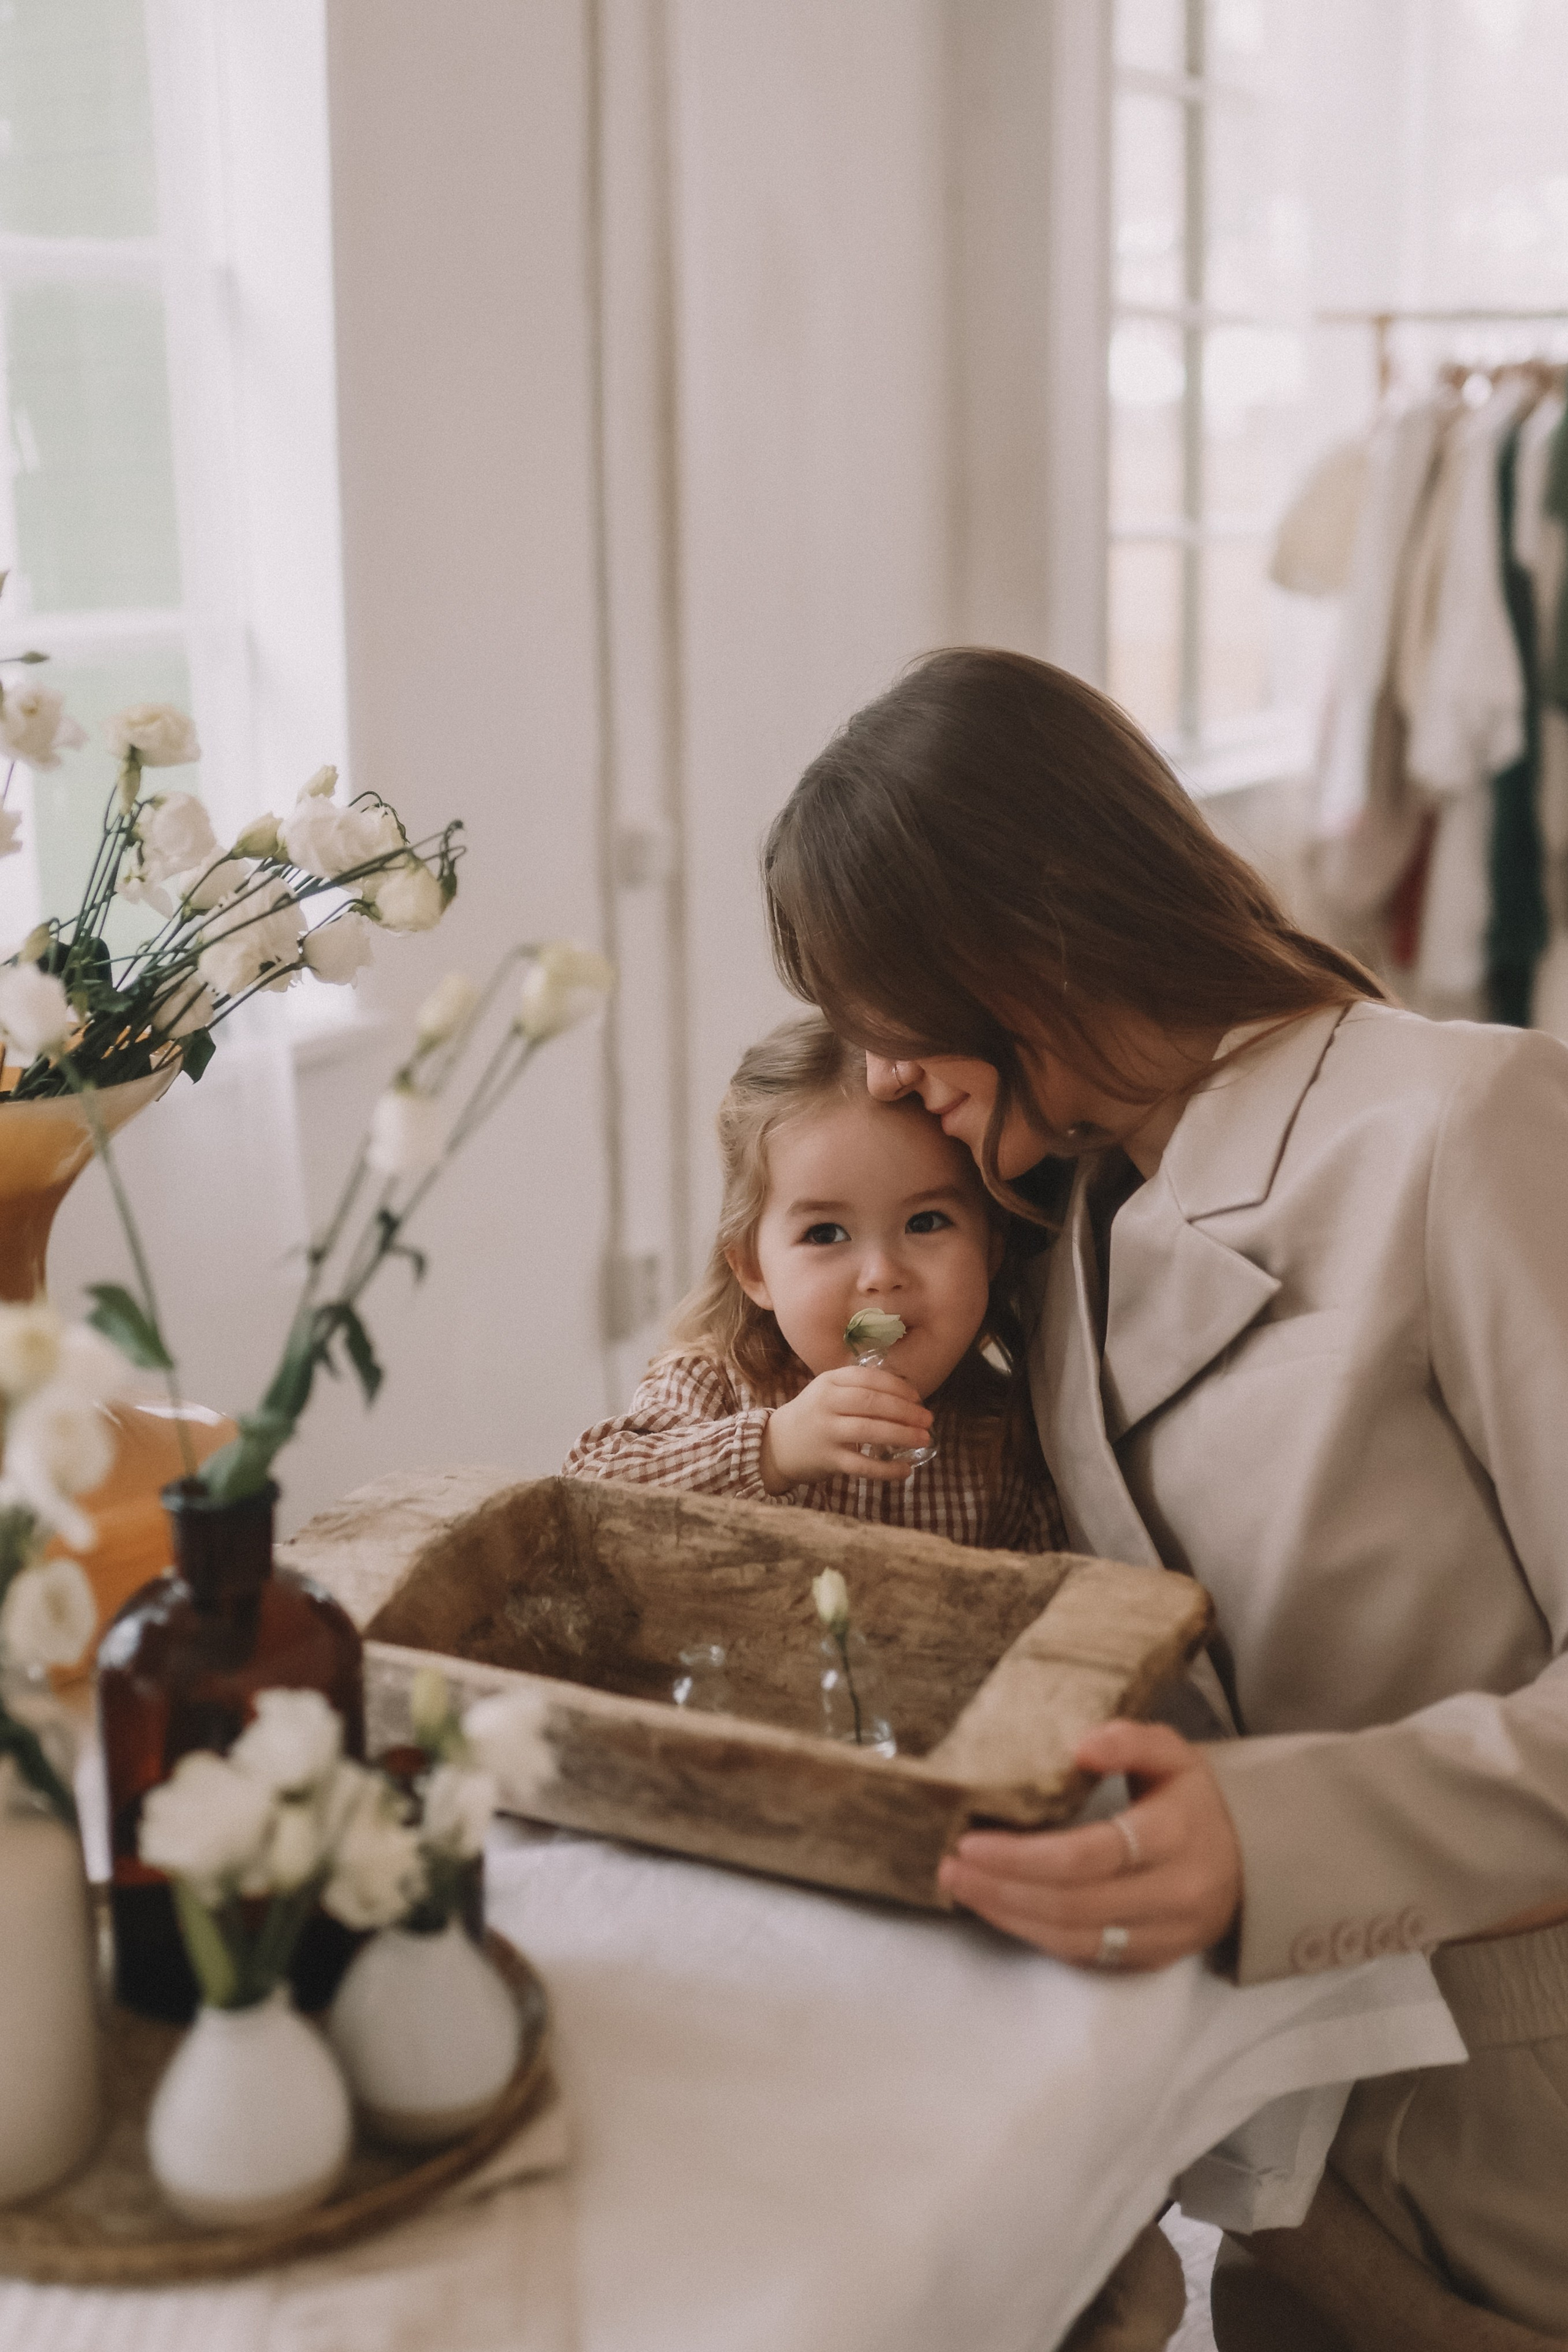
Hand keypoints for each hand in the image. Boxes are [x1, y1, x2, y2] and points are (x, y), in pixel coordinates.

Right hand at [761, 1366, 933, 1490]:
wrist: (778, 1445)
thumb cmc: (815, 1415)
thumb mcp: (829, 1391)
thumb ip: (860, 1388)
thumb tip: (908, 1396)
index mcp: (828, 1382)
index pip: (868, 1379)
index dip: (897, 1387)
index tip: (917, 1397)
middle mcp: (826, 1404)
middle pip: (872, 1403)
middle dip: (905, 1411)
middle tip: (928, 1419)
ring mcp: (826, 1432)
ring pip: (869, 1431)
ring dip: (902, 1435)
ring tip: (924, 1439)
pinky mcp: (828, 1460)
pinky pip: (863, 1465)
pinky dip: (887, 1469)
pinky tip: (906, 1470)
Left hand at [936, 1721, 1241, 1970]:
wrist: (1257, 1861)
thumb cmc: (1196, 1800)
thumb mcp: (1173, 1753)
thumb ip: (1129, 1739)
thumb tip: (1079, 1745)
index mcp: (1176, 1835)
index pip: (1090, 1855)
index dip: (1025, 1855)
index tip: (971, 1842)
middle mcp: (1173, 1894)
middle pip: (1073, 1903)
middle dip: (1002, 1888)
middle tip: (950, 1867)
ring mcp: (1164, 1935)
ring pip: (1074, 1939)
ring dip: (1009, 1916)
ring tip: (962, 1888)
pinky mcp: (1153, 1960)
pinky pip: (1086, 1956)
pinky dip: (1036, 1936)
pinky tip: (1001, 1910)